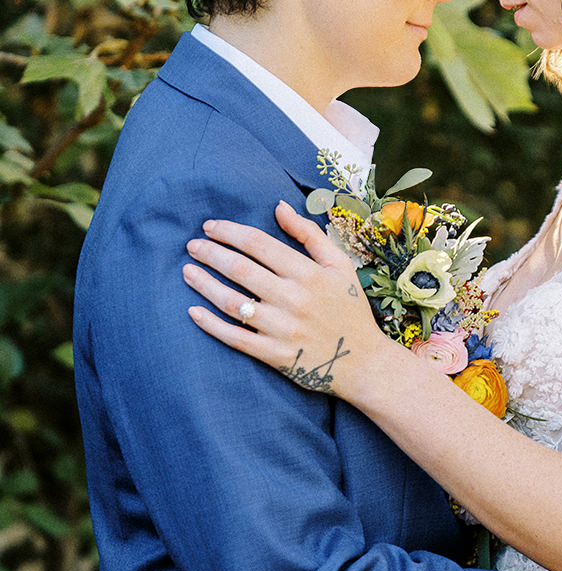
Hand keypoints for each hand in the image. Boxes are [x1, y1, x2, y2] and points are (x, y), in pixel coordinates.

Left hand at [182, 201, 382, 396]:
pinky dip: (211, 324)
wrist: (364, 363)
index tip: (210, 227)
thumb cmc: (350, 309)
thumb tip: (279, 207)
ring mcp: (282, 329)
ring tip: (188, 271)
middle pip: (240, 269)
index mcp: (309, 273)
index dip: (229, 232)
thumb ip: (310, 234)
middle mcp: (294, 299)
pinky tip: (193, 311)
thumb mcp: (340, 265)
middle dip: (210, 253)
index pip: (258, 244)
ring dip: (205, 284)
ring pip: (232, 302)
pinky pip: (235, 337)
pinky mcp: (275, 355)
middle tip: (193, 246)